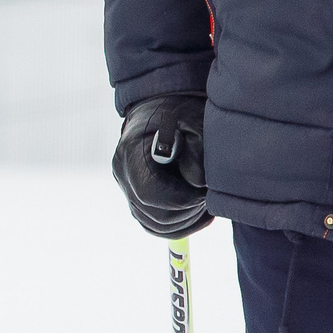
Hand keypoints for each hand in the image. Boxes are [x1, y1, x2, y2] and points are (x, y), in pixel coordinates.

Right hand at [113, 95, 210, 237]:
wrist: (163, 106)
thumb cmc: (181, 111)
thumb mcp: (195, 121)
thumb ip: (199, 151)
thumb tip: (197, 184)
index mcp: (131, 152)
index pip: (150, 194)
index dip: (181, 200)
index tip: (204, 192)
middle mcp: (123, 174)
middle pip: (152, 216)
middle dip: (186, 213)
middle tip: (208, 199)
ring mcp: (127, 188)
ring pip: (154, 225)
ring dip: (185, 222)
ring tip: (205, 204)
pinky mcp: (138, 196)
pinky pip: (155, 224)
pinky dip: (179, 224)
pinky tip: (198, 212)